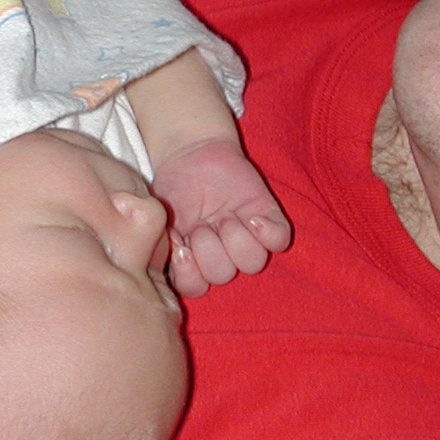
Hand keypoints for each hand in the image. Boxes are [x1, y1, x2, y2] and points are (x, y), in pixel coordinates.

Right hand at [148, 137, 292, 297]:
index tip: (183, 249)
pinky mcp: (268, 219)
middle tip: (202, 224)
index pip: (195, 287)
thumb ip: (164, 244)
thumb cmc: (173, 186)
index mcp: (194, 261)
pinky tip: (252, 218)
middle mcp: (222, 254)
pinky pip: (280, 241)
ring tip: (225, 218)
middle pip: (223, 275)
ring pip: (253, 263)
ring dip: (237, 241)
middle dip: (210, 250)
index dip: (190, 275)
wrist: (192, 152)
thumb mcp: (159, 216)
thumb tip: (177, 258)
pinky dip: (268, 234)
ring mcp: (247, 238)